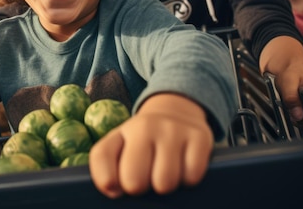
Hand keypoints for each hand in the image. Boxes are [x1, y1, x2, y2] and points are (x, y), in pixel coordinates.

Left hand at [88, 94, 212, 198]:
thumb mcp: (118, 147)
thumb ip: (104, 169)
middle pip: (134, 182)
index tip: (119, 181)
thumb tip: (114, 190)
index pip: (102, 158)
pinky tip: (184, 165)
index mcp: (122, 131)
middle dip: (141, 187)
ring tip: (165, 170)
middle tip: (147, 176)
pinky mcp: (200, 136)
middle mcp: (145, 126)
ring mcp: (174, 129)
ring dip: (166, 184)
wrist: (176, 112)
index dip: (110, 180)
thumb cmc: (143, 141)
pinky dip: (189, 179)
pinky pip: (192, 176)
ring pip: (165, 183)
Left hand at [274, 67, 302, 122]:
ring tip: (291, 111)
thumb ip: (291, 97)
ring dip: (301, 122)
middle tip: (292, 113)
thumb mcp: (287, 82)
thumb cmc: (291, 76)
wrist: (289, 75)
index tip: (298, 115)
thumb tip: (298, 116)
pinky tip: (292, 114)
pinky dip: (299, 122)